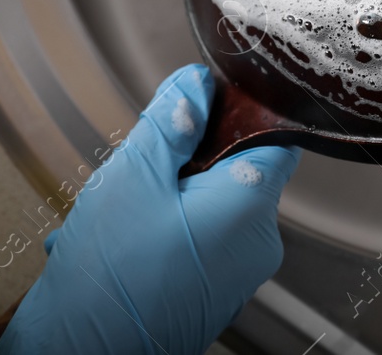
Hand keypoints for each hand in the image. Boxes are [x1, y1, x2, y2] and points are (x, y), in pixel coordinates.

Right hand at [0, 65, 299, 354]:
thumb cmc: (108, 282)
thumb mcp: (133, 178)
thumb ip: (170, 124)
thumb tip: (195, 86)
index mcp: (250, 206)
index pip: (273, 137)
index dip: (240, 112)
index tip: (203, 101)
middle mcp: (255, 244)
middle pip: (233, 171)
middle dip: (181, 161)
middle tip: (138, 169)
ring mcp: (235, 275)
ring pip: (205, 206)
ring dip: (159, 198)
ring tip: (113, 213)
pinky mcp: (210, 295)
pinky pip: (192, 243)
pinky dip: (156, 233)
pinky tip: (113, 242)